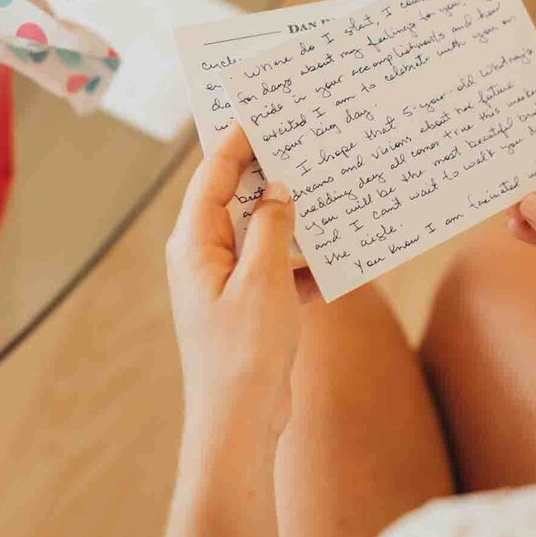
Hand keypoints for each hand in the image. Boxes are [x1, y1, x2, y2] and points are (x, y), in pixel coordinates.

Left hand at [165, 123, 304, 440]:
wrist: (240, 423)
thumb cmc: (242, 353)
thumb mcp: (262, 281)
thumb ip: (272, 228)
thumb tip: (279, 189)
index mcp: (195, 245)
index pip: (212, 178)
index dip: (235, 143)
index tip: (262, 113)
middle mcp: (207, 258)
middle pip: (238, 200)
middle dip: (269, 172)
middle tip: (302, 141)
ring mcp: (231, 282)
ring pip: (265, 233)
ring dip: (295, 216)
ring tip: (328, 188)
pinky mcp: (254, 305)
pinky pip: (282, 267)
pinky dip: (307, 259)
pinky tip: (340, 254)